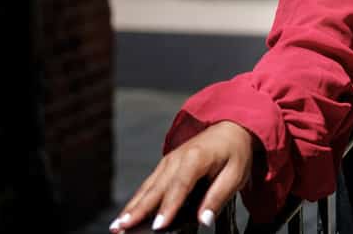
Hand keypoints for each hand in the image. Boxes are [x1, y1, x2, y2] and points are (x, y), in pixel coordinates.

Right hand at [109, 120, 256, 231]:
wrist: (231, 127)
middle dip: (138, 210)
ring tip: (117, 227)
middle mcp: (177, 158)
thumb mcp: (235, 175)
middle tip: (122, 229)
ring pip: (147, 188)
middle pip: (156, 188)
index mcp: (196, 158)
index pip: (180, 186)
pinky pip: (148, 185)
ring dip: (131, 207)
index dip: (168, 207)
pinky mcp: (165, 166)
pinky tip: (126, 215)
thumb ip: (218, 197)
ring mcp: (168, 162)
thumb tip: (203, 220)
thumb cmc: (235, 153)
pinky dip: (136, 201)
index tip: (158, 226)